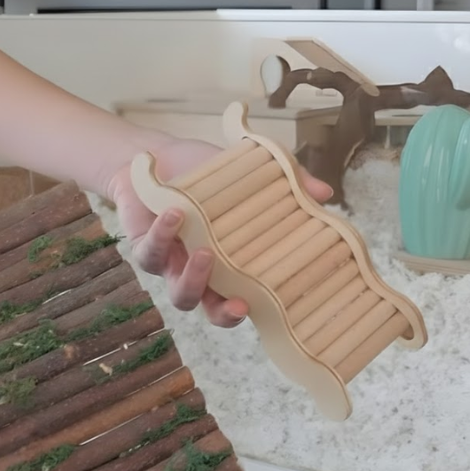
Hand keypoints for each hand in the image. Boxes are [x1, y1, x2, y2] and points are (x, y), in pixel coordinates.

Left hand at [107, 136, 332, 328]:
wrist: (154, 157)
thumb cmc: (204, 174)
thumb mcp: (248, 175)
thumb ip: (288, 183)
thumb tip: (325, 193)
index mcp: (230, 264)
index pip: (243, 298)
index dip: (251, 310)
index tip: (263, 307)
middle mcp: (202, 273)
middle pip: (212, 311)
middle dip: (224, 313)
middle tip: (238, 303)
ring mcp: (172, 265)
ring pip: (180, 295)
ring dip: (194, 280)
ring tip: (206, 252)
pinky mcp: (144, 248)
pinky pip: (151, 255)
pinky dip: (163, 235)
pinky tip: (174, 213)